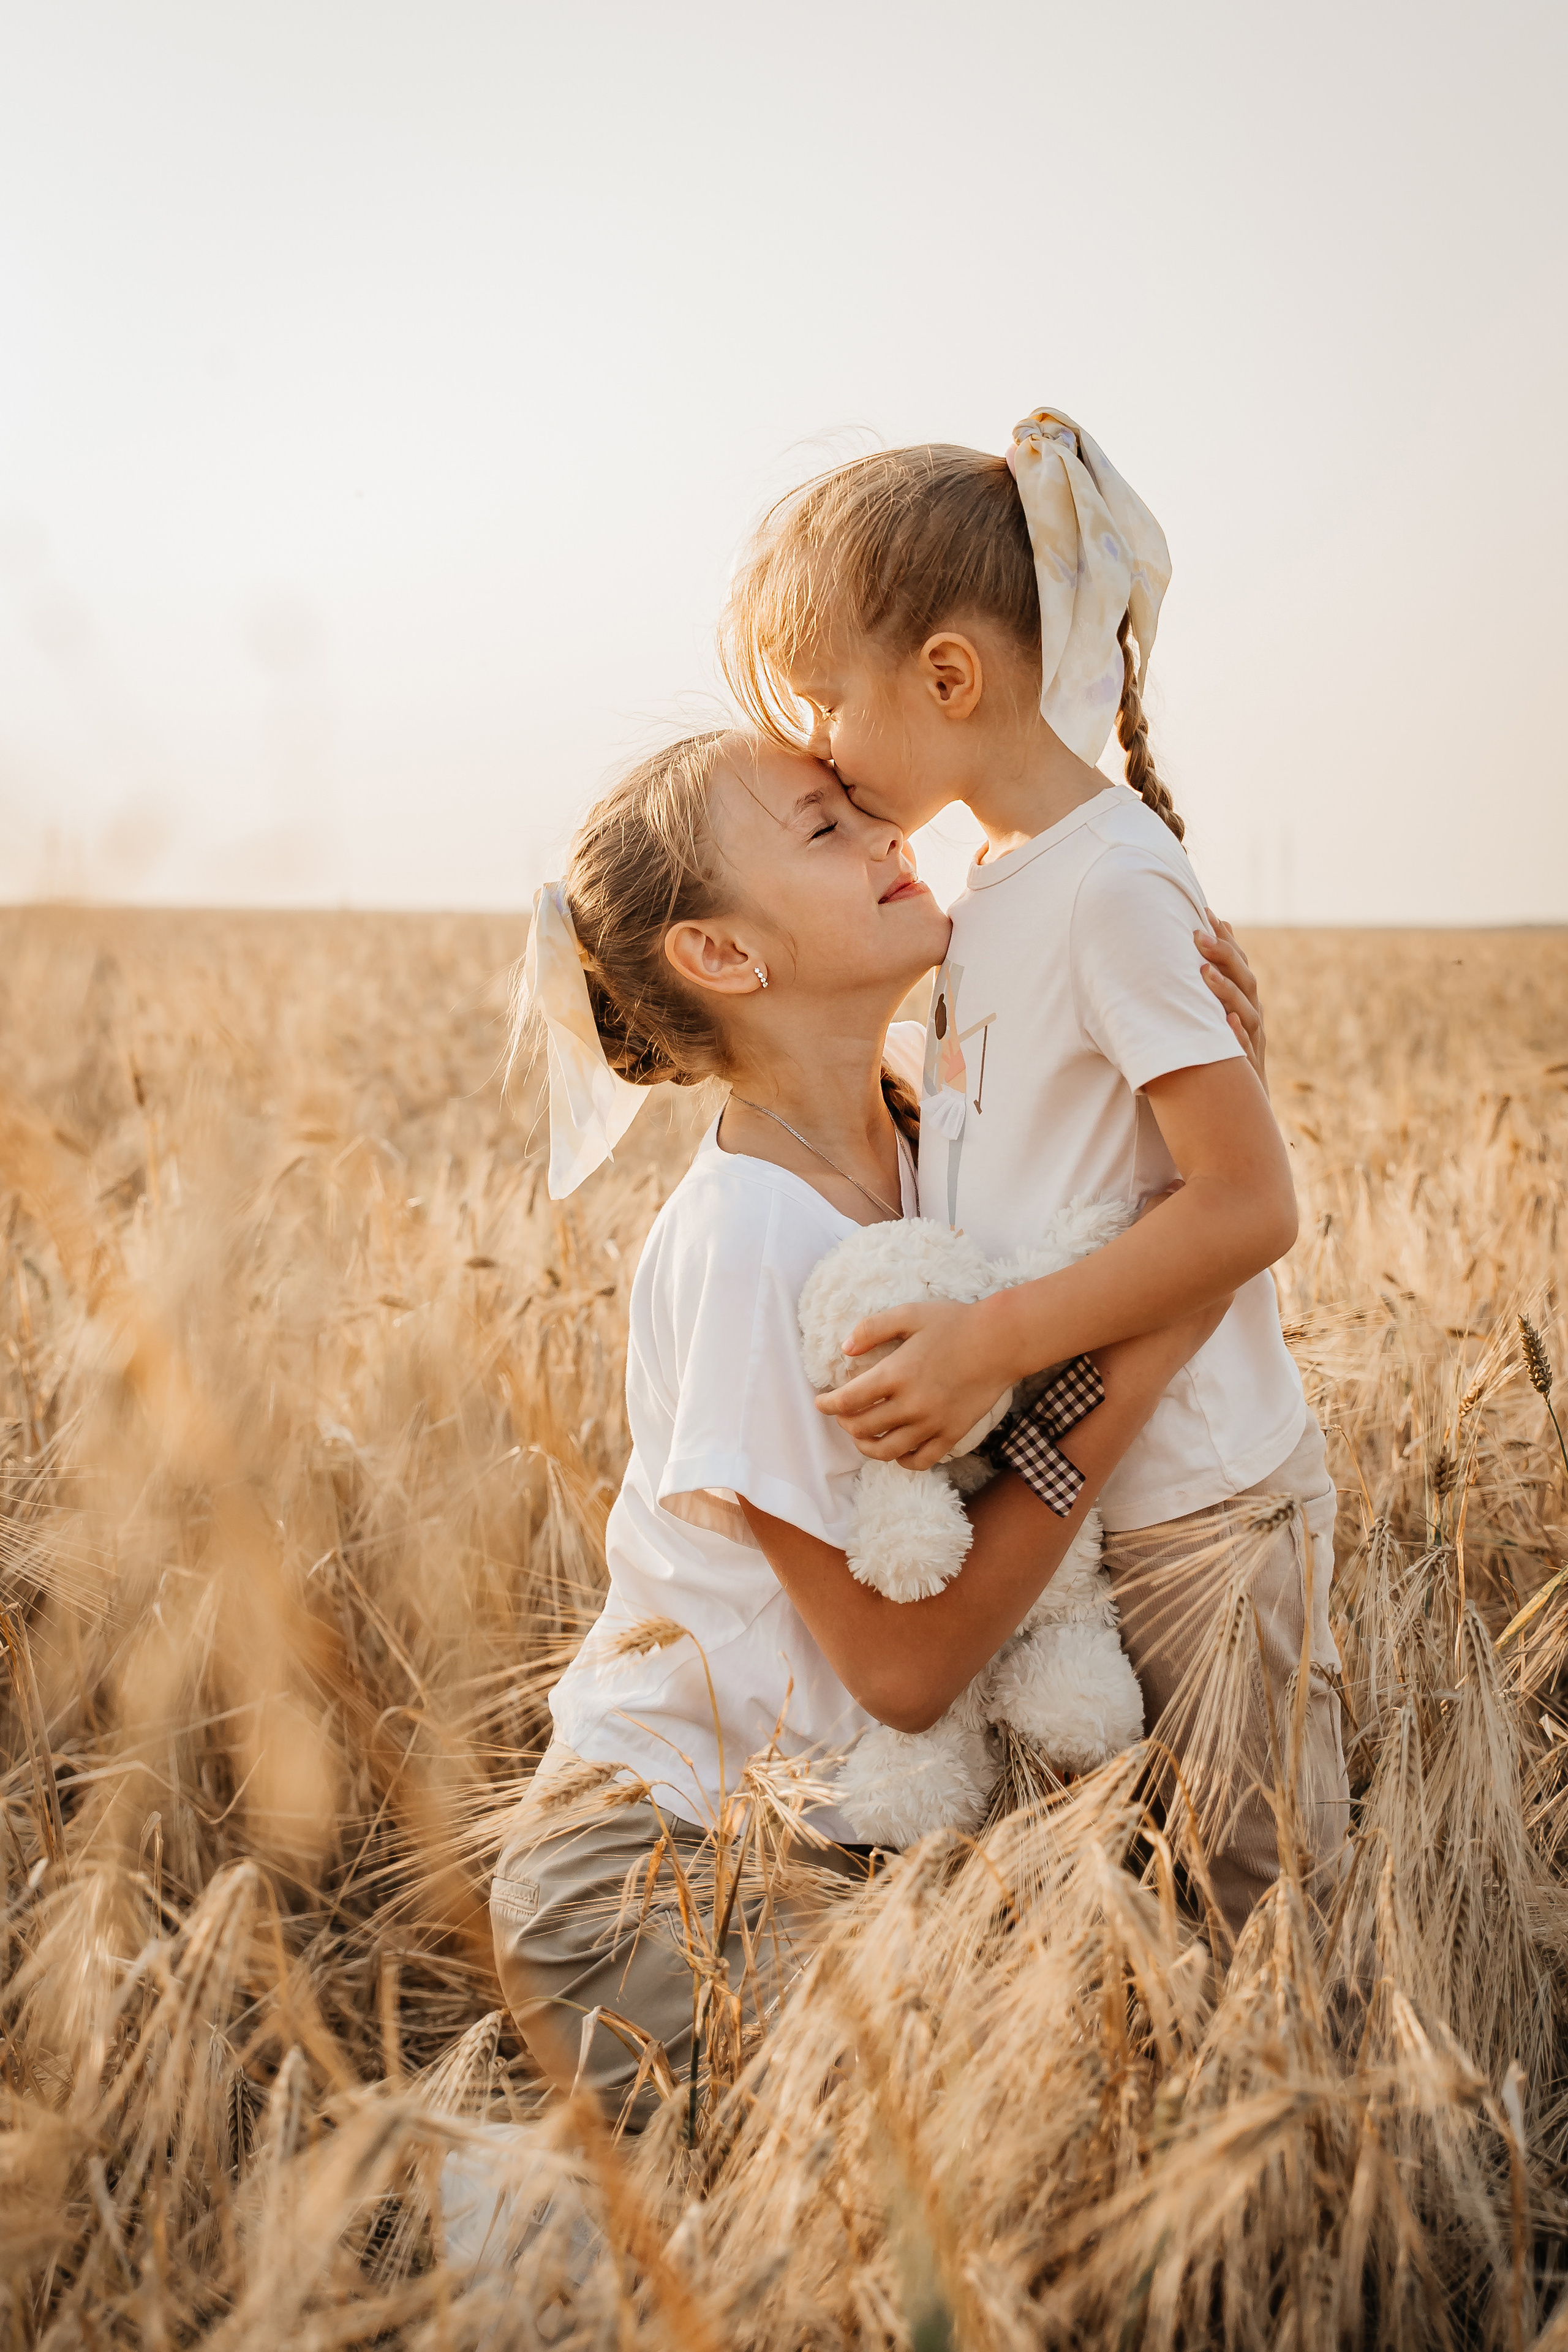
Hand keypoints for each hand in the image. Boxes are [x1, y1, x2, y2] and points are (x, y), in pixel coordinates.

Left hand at [813, 1295, 1019, 1471]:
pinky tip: (896, 1449)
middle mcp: (911, 1404)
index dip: (828, 1405)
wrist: (1001, 1342)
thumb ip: (873, 1328)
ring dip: (866, 1446)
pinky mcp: (951, 1434)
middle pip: (862, 1428)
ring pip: (886, 1450)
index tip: (820, 1403)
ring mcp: (932, 1423)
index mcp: (896, 1374)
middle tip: (842, 1415)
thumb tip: (844, 1348)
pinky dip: (902, 1460)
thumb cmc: (955, 1323)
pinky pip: (920, 1460)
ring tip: (861, 1437)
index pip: (848, 1401)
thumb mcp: (910, 1314)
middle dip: (844, 1424)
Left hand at [1196, 910, 1267, 1095]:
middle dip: (1224, 956)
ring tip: (1204, 971)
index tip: (1207, 913)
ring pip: (1247, 1013)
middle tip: (1197, 934)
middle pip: (1245, 982)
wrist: (1238, 1120)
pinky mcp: (1250, 1073)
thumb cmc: (1219, 1065)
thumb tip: (1192, 960)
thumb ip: (1208, 995)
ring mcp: (1253, 1046)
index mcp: (1244, 1006)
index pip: (1238, 966)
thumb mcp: (1211, 1026)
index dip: (1226, 940)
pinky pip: (1245, 1053)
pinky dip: (1238, 1037)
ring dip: (1226, 991)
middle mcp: (1252, 1021)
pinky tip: (1228, 1022)